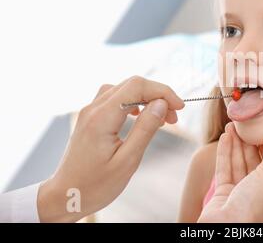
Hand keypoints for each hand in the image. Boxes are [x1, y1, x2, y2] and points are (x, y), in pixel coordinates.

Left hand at [37, 76, 183, 221]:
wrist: (65, 196)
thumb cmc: (95, 185)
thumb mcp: (127, 161)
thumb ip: (145, 129)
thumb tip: (161, 104)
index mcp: (102, 118)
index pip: (137, 86)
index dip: (162, 92)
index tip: (180, 107)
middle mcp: (93, 109)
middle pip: (132, 84)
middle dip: (158, 95)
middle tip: (174, 118)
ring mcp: (90, 112)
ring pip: (124, 88)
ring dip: (146, 98)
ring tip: (161, 118)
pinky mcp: (91, 117)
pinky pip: (115, 98)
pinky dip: (133, 102)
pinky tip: (140, 116)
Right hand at [198, 122, 262, 222]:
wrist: (226, 231)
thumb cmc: (252, 208)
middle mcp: (258, 190)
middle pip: (254, 159)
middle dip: (249, 140)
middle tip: (245, 120)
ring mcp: (240, 192)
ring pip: (238, 162)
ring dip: (235, 143)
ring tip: (232, 124)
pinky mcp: (223, 193)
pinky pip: (225, 169)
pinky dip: (224, 153)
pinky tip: (224, 138)